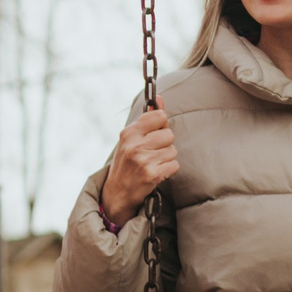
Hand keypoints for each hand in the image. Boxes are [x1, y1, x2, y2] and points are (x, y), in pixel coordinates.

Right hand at [99, 105, 177, 226]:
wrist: (116, 193)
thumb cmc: (126, 163)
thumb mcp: (131, 139)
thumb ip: (147, 119)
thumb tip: (159, 99)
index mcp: (129, 133)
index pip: (159, 116)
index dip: (161, 126)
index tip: (154, 134)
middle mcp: (134, 145)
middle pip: (169, 134)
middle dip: (165, 144)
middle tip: (152, 153)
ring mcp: (143, 160)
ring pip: (173, 150)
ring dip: (167, 159)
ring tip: (153, 164)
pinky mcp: (152, 174)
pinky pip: (174, 165)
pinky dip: (169, 170)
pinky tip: (157, 173)